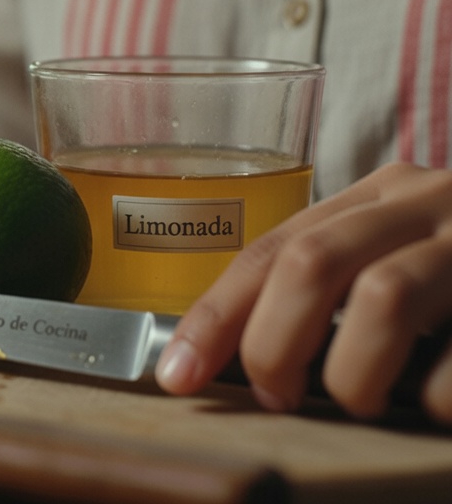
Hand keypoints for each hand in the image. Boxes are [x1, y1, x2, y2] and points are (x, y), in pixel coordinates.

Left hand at [155, 162, 451, 423]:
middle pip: (313, 261)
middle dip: (271, 342)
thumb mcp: (404, 255)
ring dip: (352, 372)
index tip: (177, 376)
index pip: (273, 248)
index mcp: (382, 196)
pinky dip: (437, 394)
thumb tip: (239, 355)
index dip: (215, 316)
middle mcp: (430, 202)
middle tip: (273, 395)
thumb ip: (336, 284)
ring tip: (356, 403)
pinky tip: (434, 407)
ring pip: (384, 297)